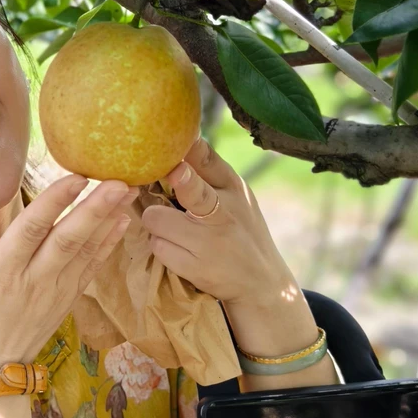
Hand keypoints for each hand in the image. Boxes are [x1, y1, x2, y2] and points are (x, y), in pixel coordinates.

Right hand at [0, 175, 138, 372]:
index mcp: (0, 274)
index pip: (30, 231)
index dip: (54, 203)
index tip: (75, 178)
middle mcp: (33, 280)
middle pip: (67, 239)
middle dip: (95, 208)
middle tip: (119, 181)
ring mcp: (54, 291)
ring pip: (85, 251)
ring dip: (108, 220)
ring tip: (128, 190)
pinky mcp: (66, 299)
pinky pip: (91, 268)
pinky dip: (108, 245)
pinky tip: (123, 222)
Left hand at [141, 135, 297, 305]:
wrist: (261, 282)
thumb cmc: (241, 228)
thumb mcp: (237, 194)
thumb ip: (209, 168)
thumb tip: (183, 136)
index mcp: (232, 189)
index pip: (209, 163)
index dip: (189, 151)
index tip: (177, 148)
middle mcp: (223, 214)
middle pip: (190, 191)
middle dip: (176, 182)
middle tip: (172, 176)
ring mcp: (209, 243)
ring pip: (156, 220)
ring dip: (157, 223)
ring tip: (172, 227)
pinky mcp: (195, 268)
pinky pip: (157, 247)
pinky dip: (161, 246)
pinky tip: (176, 248)